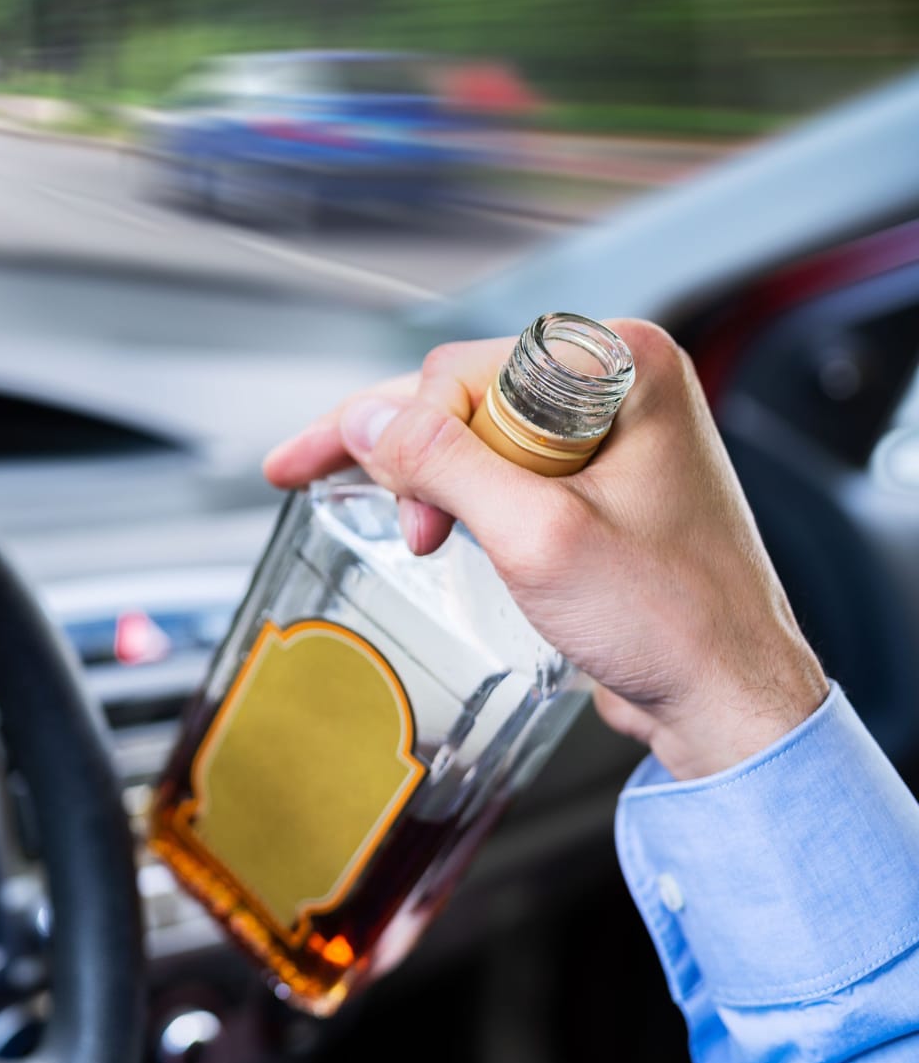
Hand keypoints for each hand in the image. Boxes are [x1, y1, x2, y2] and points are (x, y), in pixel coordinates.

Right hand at [263, 320, 826, 780]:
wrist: (728, 697)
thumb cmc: (670, 622)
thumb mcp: (535, 536)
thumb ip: (442, 464)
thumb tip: (363, 417)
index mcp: (618, 365)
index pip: (462, 370)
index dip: (417, 443)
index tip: (413, 522)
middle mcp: (615, 384)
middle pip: (459, 392)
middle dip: (406, 455)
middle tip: (333, 494)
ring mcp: (607, 432)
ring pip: (470, 429)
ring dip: (429, 480)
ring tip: (409, 535)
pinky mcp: (596, 479)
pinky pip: (502, 463)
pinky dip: (459, 494)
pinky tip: (428, 521)